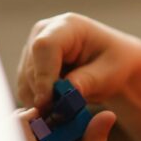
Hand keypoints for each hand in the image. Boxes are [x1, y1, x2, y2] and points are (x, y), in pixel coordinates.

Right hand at [15, 13, 140, 111]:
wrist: (112, 64)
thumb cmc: (115, 63)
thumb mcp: (109, 73)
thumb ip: (87, 81)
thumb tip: (65, 92)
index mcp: (68, 26)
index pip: (44, 46)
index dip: (43, 75)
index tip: (49, 101)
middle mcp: (44, 32)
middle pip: (31, 66)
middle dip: (44, 93)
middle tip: (63, 114)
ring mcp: (33, 48)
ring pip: (25, 80)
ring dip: (41, 100)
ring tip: (66, 109)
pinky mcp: (29, 65)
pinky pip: (25, 89)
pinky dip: (38, 102)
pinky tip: (58, 106)